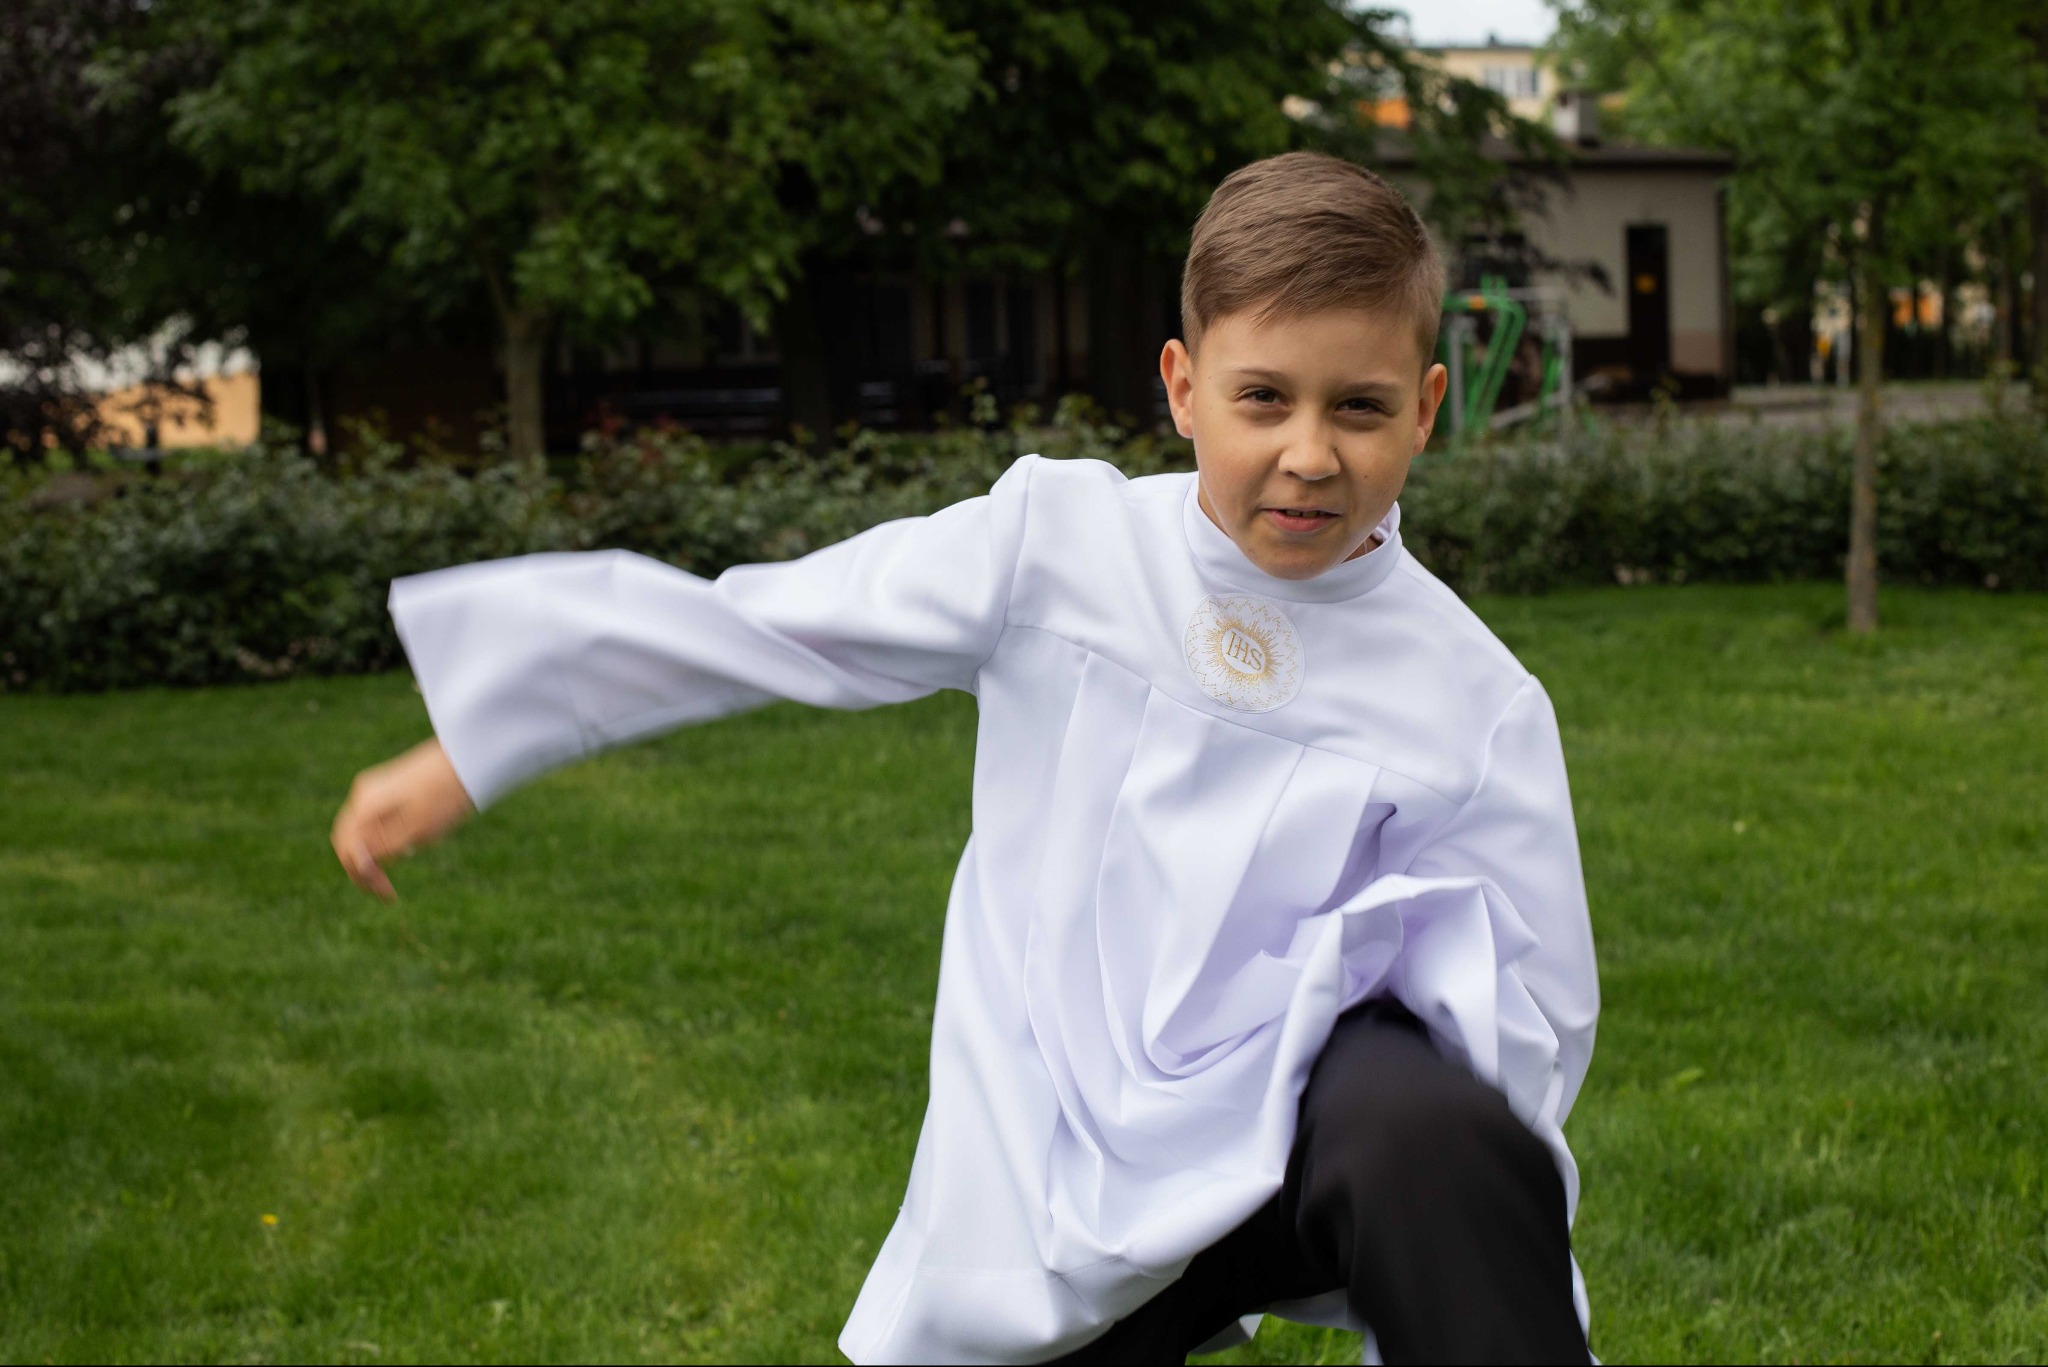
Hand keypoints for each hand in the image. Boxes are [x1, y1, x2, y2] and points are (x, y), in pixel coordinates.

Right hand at [330, 738, 475, 900]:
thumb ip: (383, 848)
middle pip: (349, 841)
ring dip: (375, 853)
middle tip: (387, 888)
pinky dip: (384, 838)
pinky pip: (375, 819)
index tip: (388, 895)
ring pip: (362, 831)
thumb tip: (357, 864)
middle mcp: (363, 794)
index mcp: (366, 806)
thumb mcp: (416, 830)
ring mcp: (375, 788)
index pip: (348, 852)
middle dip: (364, 868)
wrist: (469, 759)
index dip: (363, 878)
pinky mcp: (390, 785)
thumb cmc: (446, 796)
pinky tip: (410, 843)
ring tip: (406, 859)